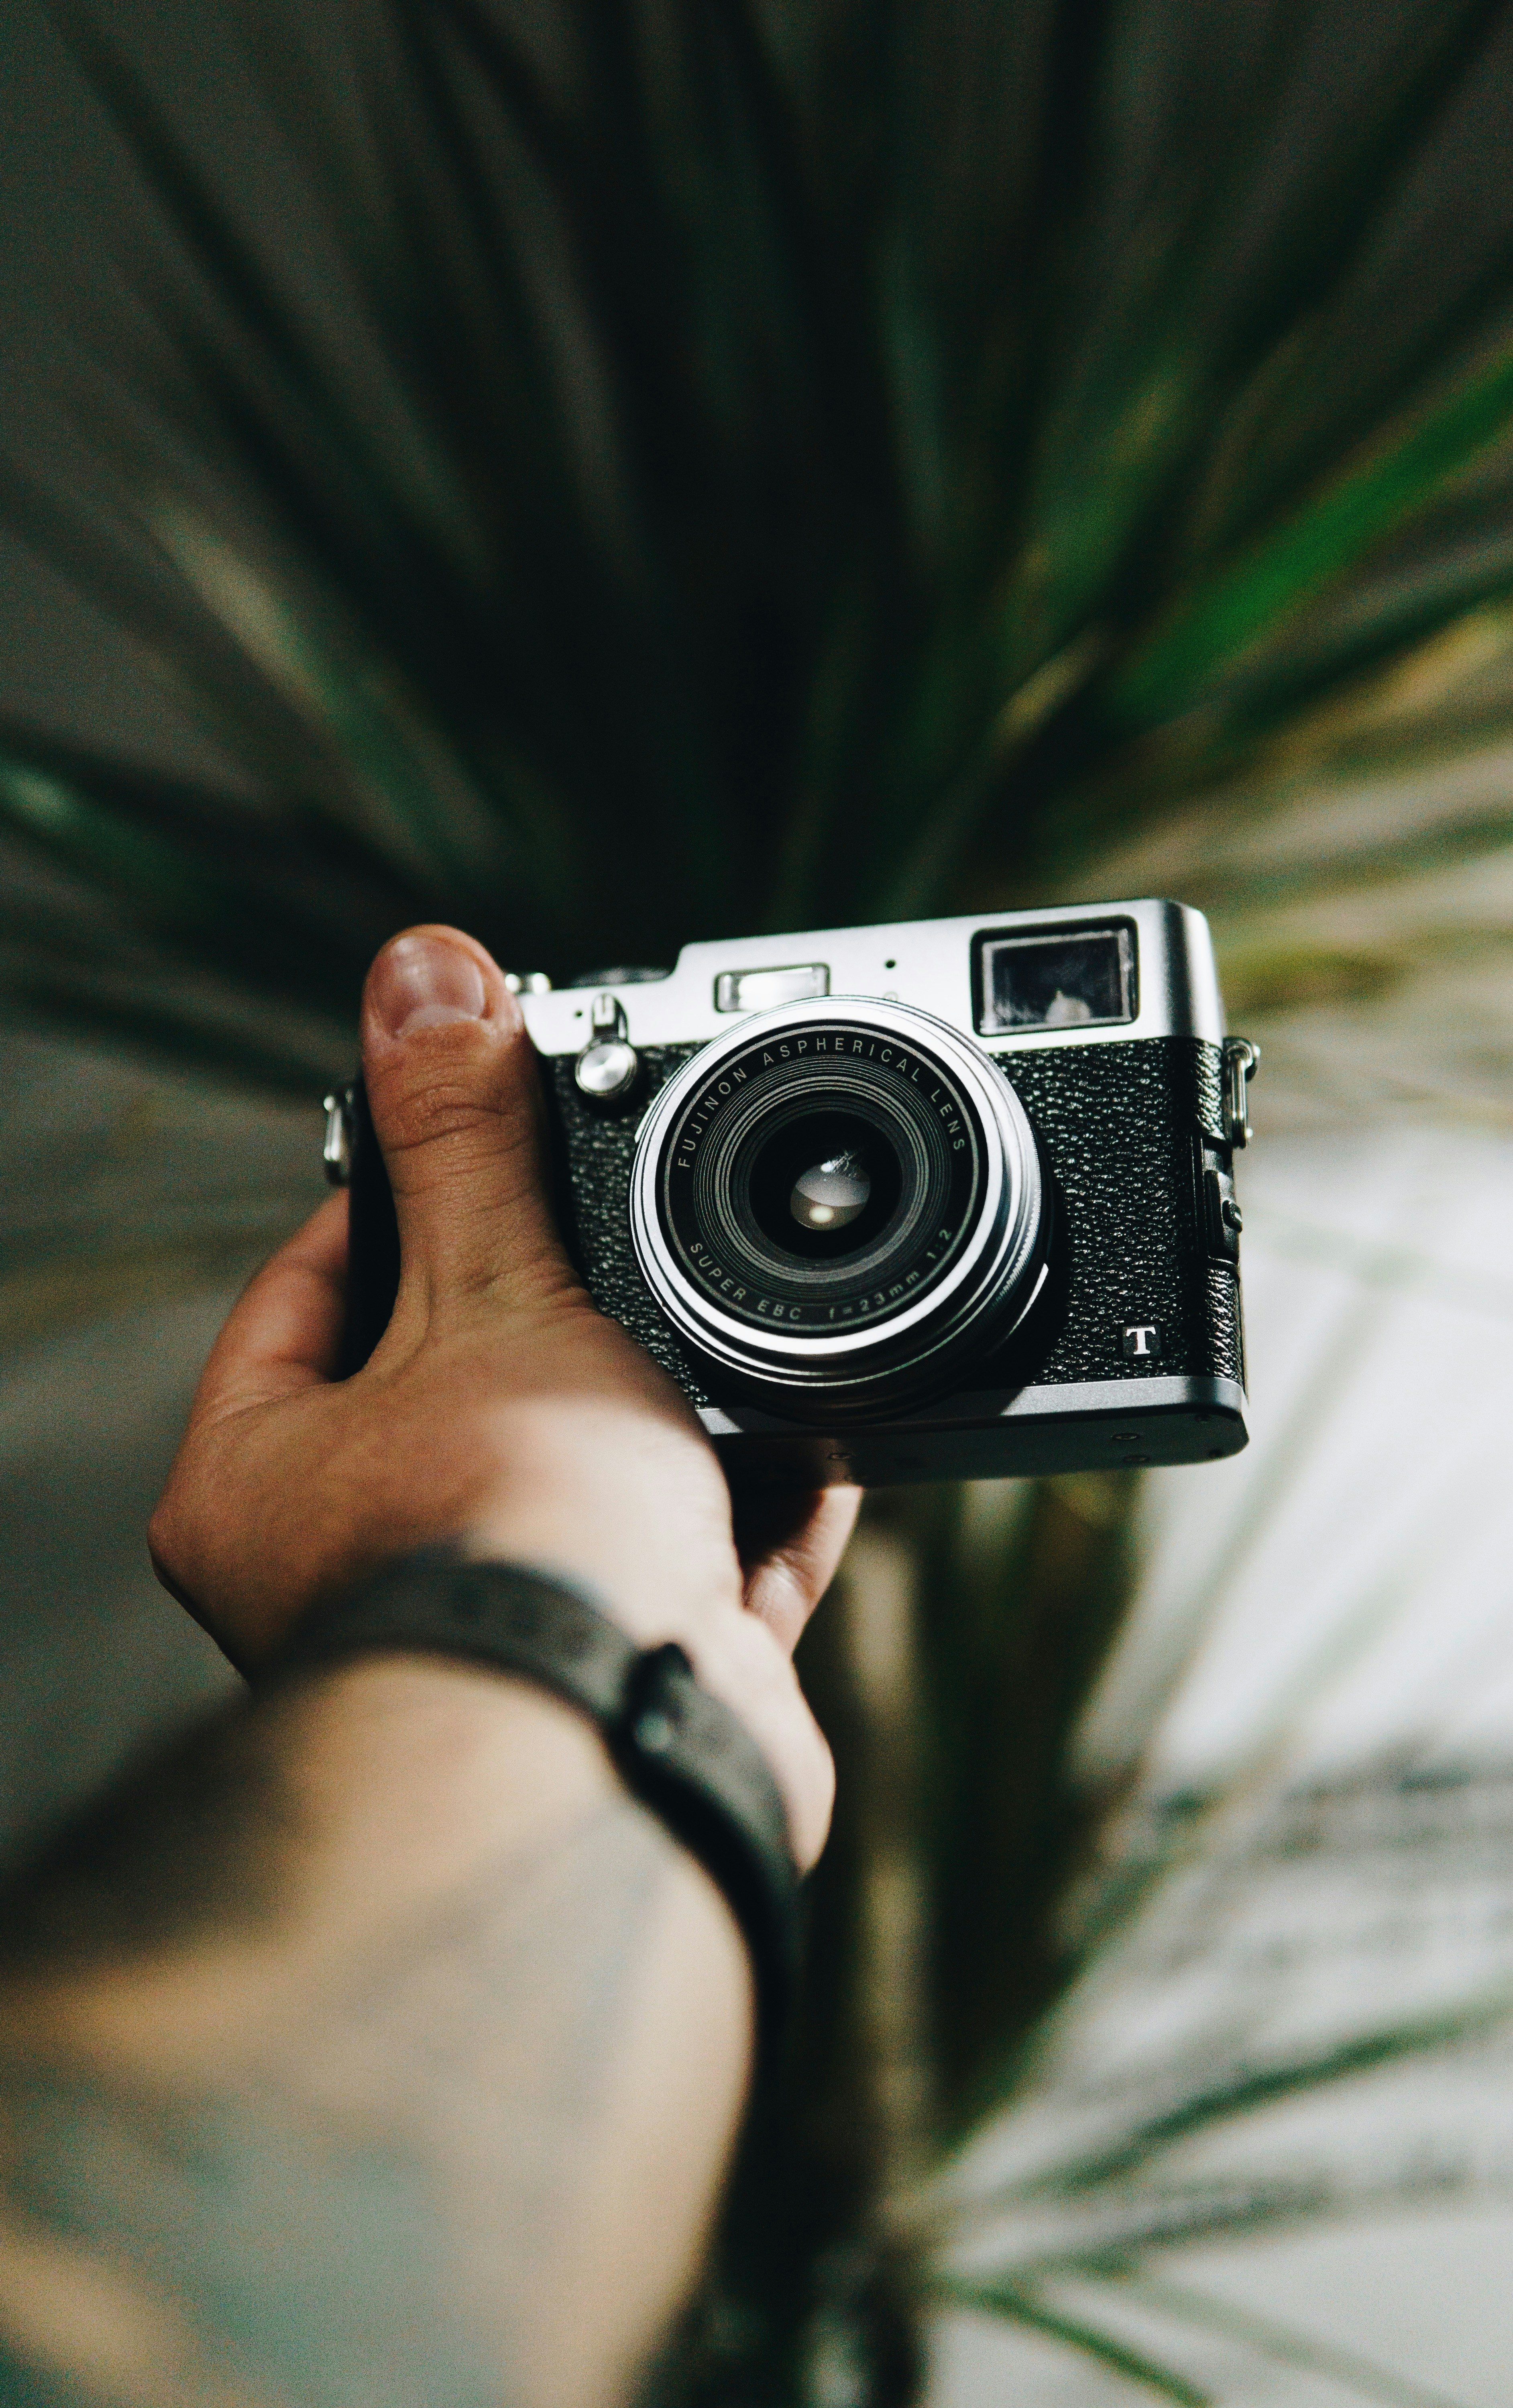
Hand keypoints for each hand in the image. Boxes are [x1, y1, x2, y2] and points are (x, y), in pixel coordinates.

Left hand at [149, 926, 856, 1866]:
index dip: (404, 1195)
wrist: (620, 1762)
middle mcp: (359, 1568)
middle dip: (566, 1309)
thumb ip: (462, 1138)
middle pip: (464, 1379)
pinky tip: (816, 1444)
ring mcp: (500, 1627)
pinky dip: (754, 1506)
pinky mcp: (626, 1677)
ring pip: (592, 1475)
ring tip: (741, 1328)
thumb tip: (423, 977)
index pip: (313, 1287)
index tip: (484, 1137)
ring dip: (675, 1410)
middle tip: (635, 1228)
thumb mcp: (489, 1294)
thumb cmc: (512, 1550)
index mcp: (262, 1480)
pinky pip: (693, 1564)